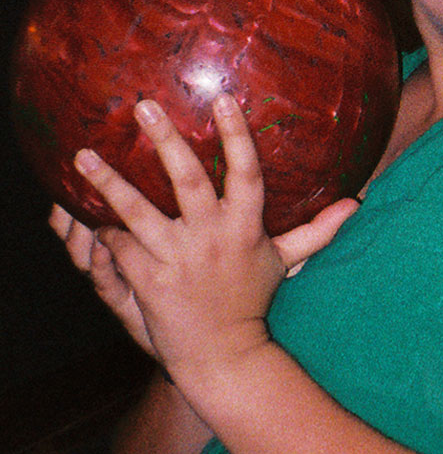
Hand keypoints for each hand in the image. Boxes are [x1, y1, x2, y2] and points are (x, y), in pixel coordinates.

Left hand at [71, 93, 354, 382]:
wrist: (222, 354)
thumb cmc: (250, 300)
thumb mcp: (286, 261)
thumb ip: (318, 230)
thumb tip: (356, 203)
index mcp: (246, 227)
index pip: (246, 172)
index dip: (236, 136)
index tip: (223, 99)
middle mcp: (211, 238)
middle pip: (187, 181)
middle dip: (165, 141)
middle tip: (144, 106)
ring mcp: (177, 258)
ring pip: (137, 211)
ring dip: (108, 182)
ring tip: (83, 155)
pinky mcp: (147, 279)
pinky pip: (117, 244)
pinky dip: (99, 226)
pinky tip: (75, 206)